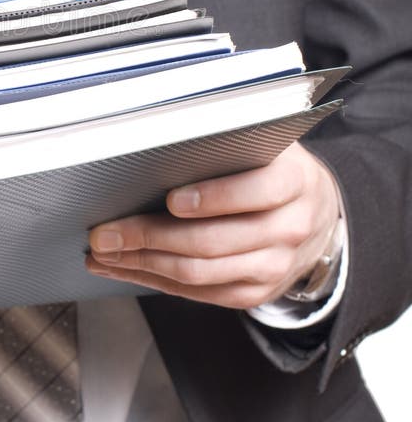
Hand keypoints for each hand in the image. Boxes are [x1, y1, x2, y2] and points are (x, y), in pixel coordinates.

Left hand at [86, 141, 340, 308]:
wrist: (317, 214)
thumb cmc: (274, 168)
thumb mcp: (266, 144)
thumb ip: (226, 138)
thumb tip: (161, 128)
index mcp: (292, 182)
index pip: (256, 191)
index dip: (213, 197)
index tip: (171, 199)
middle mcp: (287, 228)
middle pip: (212, 241)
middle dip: (149, 237)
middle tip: (106, 232)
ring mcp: (273, 267)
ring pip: (199, 272)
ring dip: (143, 263)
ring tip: (103, 252)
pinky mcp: (255, 292)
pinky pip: (199, 294)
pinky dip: (155, 281)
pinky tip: (126, 267)